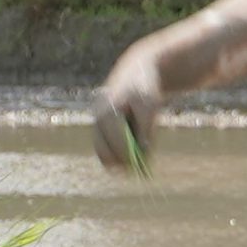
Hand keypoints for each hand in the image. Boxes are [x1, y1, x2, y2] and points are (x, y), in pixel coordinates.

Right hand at [92, 55, 162, 172]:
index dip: (127, 154)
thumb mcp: (149, 105)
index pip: (115, 138)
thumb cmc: (144, 89)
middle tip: (132, 173)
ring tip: (130, 169)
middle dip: (118, 161)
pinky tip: (127, 160)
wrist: (135, 73)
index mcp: (108, 109)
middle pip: (102, 147)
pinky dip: (114, 155)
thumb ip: (146, 128)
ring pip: (102, 149)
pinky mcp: (100, 127)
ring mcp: (97, 122)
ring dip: (115, 160)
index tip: (137, 166)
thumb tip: (143, 152)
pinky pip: (104, 146)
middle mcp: (98, 117)